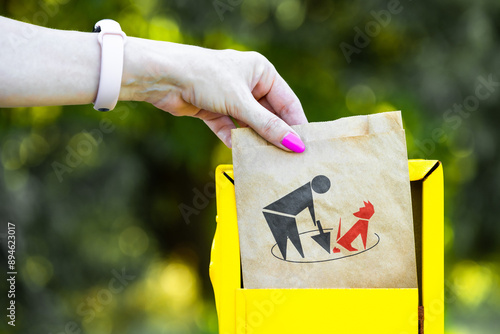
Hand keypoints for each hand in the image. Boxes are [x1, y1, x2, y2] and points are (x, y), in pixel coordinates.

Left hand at [120, 38, 307, 151]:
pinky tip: (241, 155)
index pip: (287, 102)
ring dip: (255, 140)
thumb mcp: (241, 102)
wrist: (163, 77)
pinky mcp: (213, 110)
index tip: (305, 147)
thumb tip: (295, 145)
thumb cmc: (205, 77)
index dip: (296, 124)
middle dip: (275, 135)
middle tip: (289, 159)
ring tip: (268, 161)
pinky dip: (234, 140)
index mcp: (261, 71)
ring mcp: (230, 97)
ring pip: (249, 124)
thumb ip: (268, 126)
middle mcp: (248, 83)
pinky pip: (230, 129)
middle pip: (269, 115)